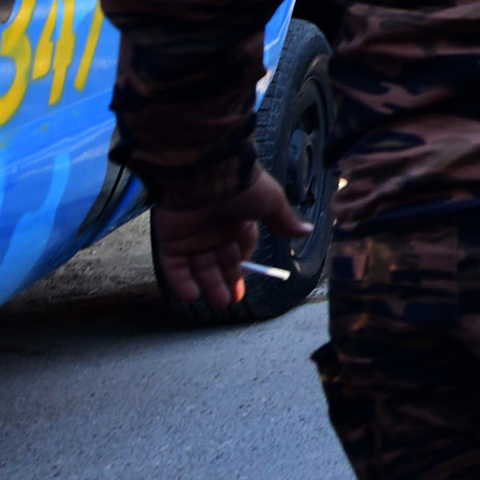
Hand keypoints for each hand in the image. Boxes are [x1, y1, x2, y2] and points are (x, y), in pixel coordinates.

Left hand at [151, 171, 308, 315]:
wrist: (207, 174)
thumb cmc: (243, 186)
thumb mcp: (271, 203)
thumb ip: (284, 220)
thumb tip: (308, 230)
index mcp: (238, 221)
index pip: (240, 249)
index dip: (243, 266)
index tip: (246, 282)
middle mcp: (215, 230)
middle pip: (220, 262)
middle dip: (227, 282)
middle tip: (232, 302)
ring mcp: (192, 236)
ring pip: (199, 268)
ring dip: (209, 286)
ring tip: (220, 304)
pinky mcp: (171, 241)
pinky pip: (175, 266)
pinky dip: (182, 282)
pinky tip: (193, 296)